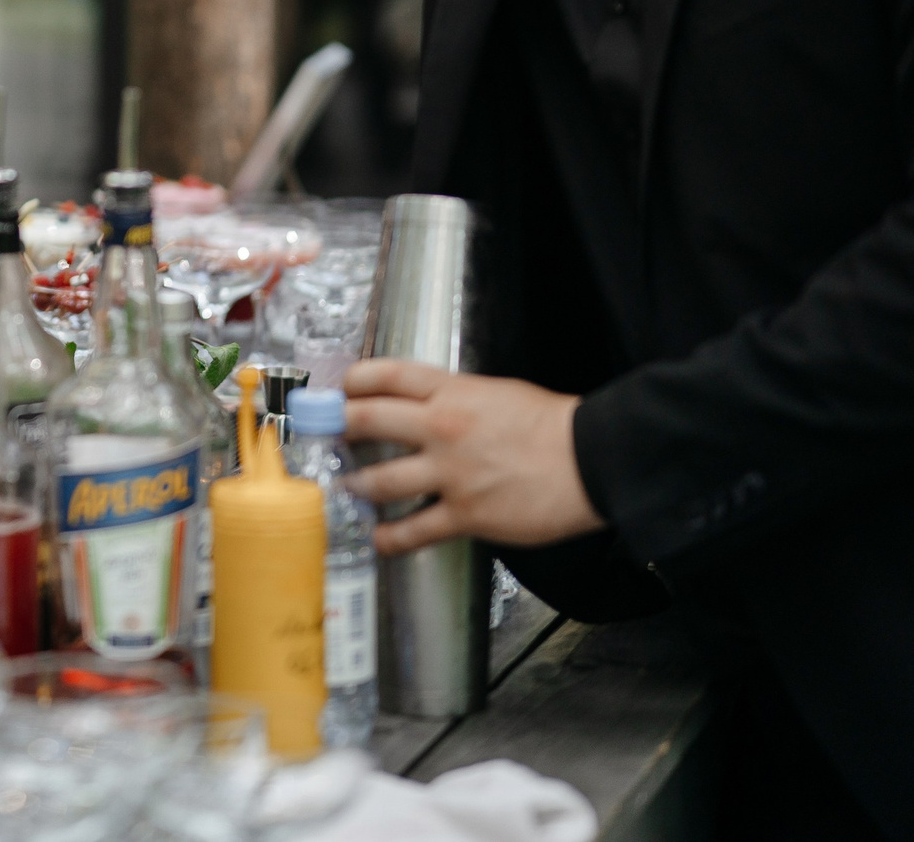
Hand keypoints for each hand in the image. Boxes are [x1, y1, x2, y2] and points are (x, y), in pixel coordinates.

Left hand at [341, 359, 603, 554]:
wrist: (594, 461)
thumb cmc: (554, 426)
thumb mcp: (499, 393)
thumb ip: (457, 397)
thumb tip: (428, 405)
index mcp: (453, 392)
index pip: (387, 375)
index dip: (353, 380)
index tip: (338, 389)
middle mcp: (441, 428)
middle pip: (367, 418)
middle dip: (335, 426)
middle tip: (319, 434)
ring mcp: (450, 474)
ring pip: (379, 480)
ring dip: (355, 485)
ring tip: (345, 488)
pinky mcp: (465, 515)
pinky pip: (413, 530)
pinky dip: (389, 537)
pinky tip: (376, 538)